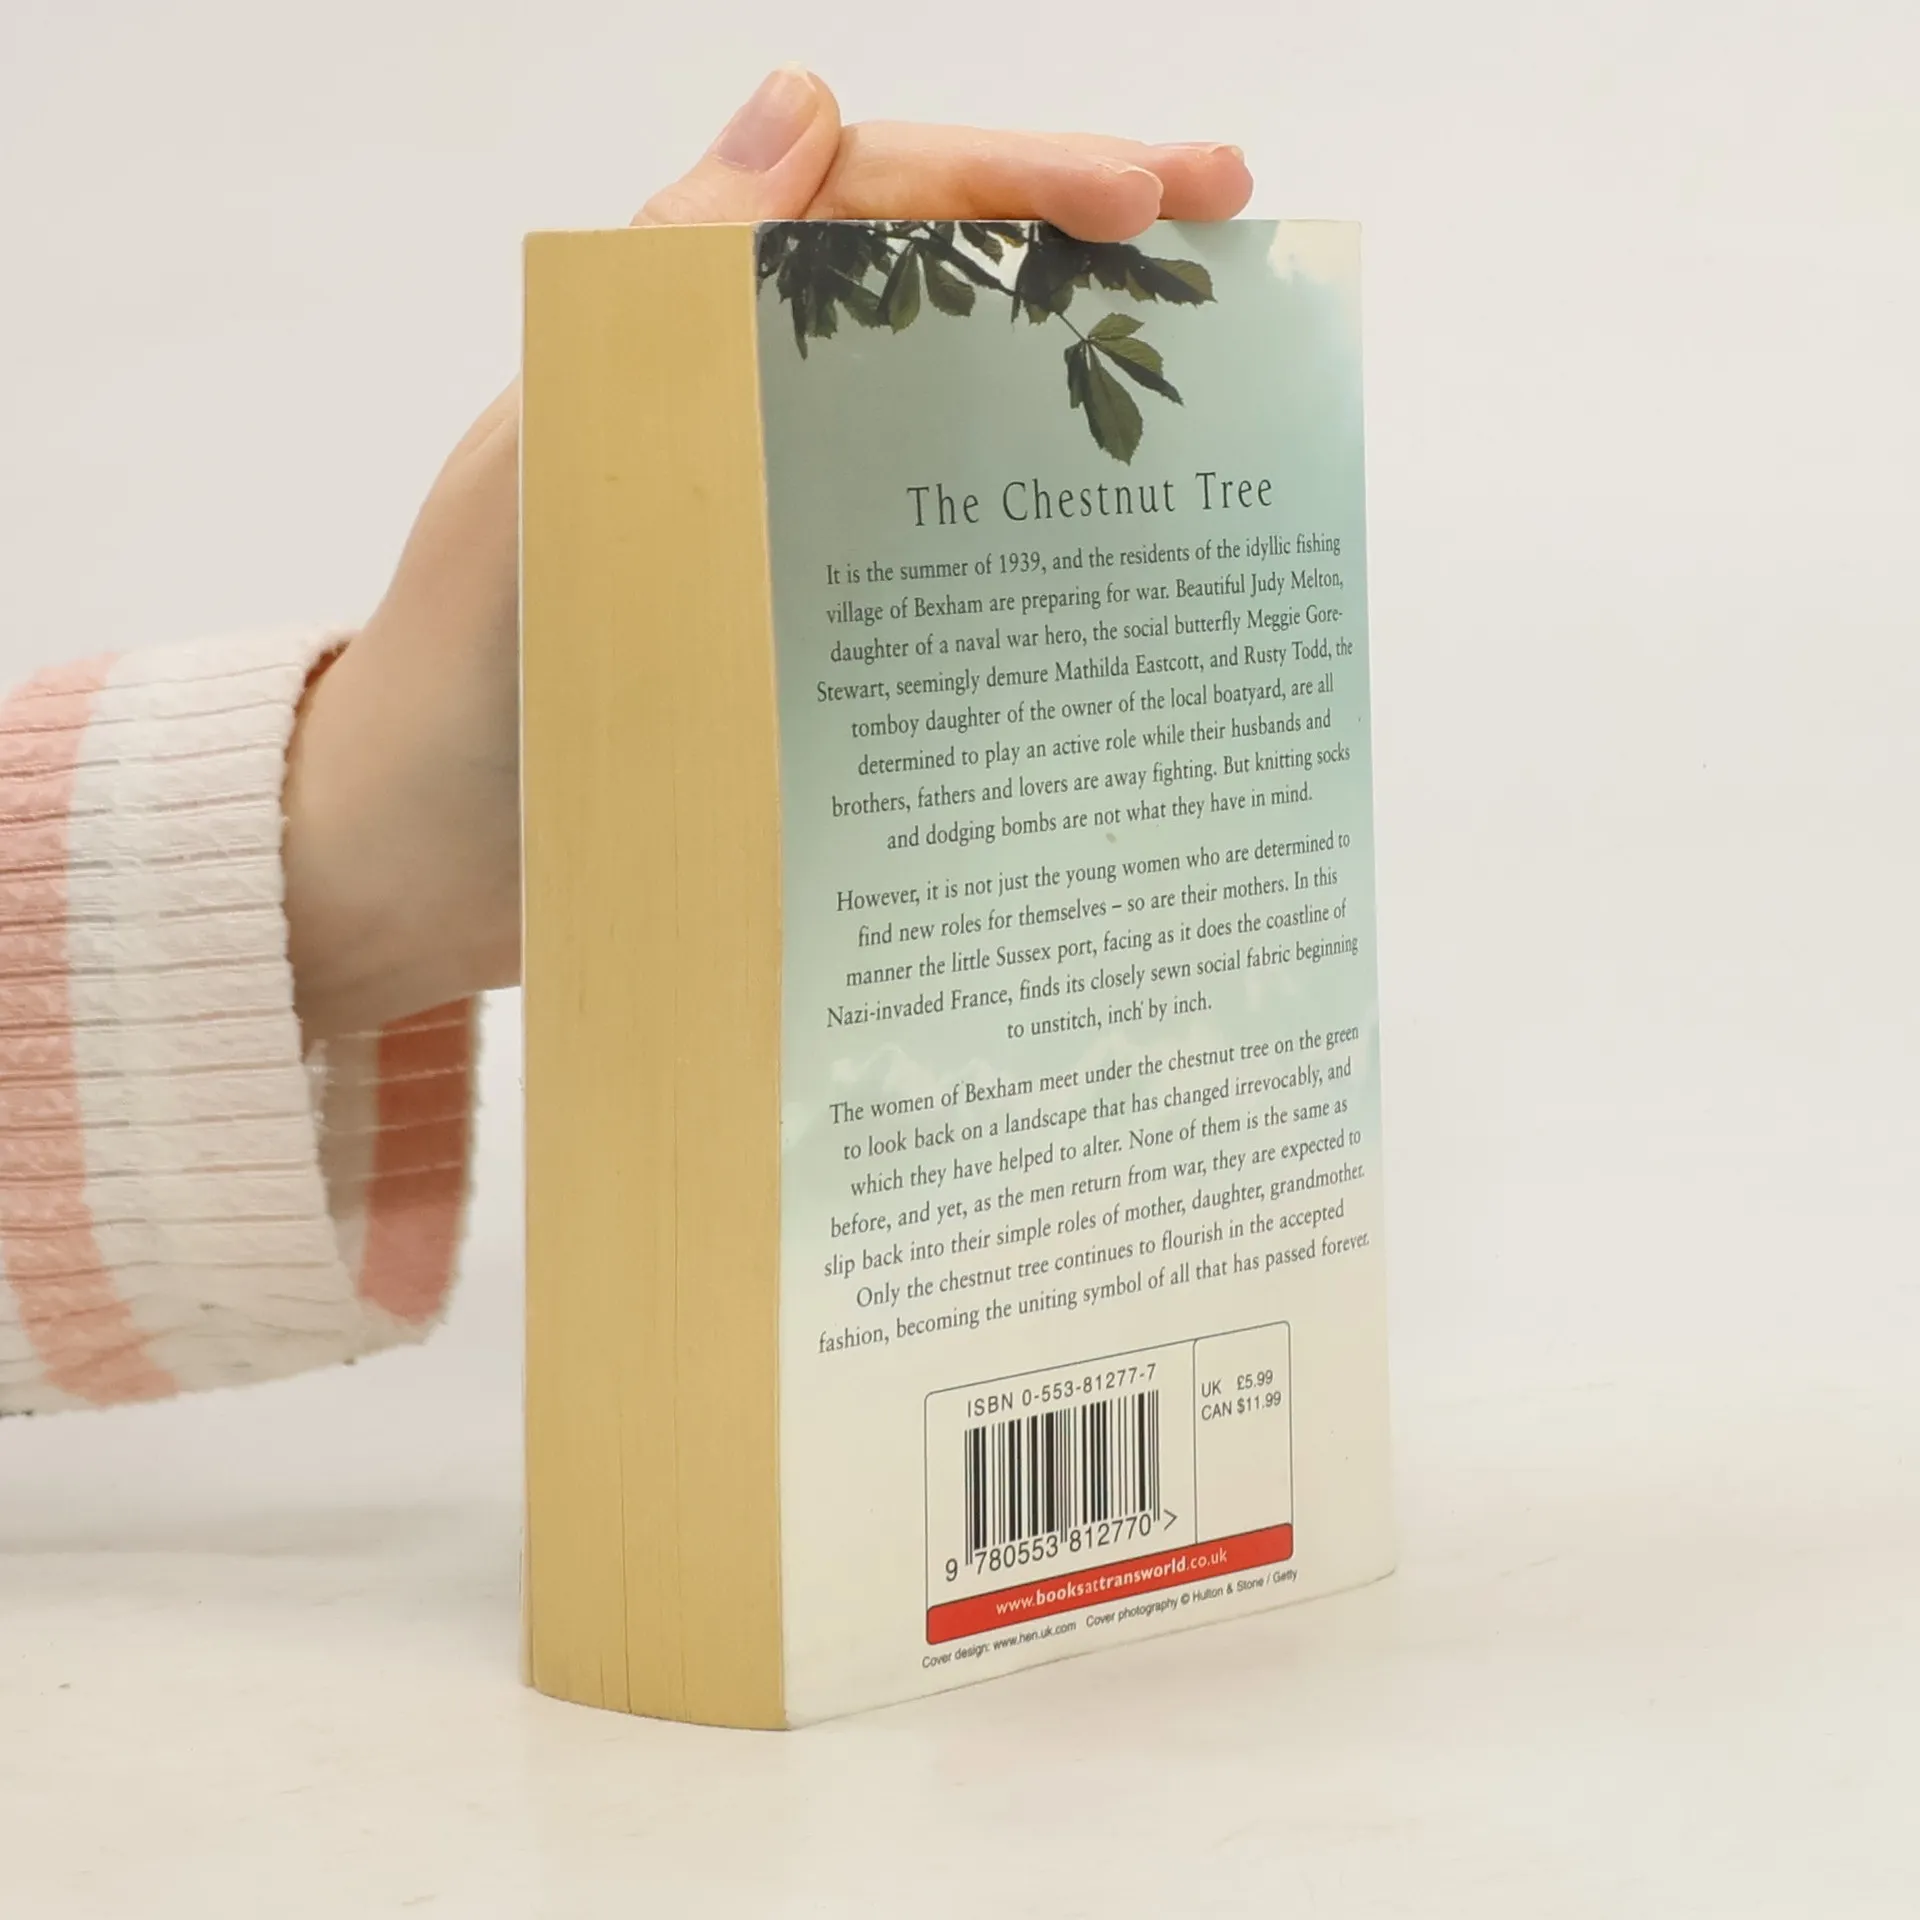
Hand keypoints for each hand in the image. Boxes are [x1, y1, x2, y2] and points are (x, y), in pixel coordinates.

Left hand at [282, 69, 1252, 1039]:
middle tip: (1231, 211)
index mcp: (679, 343)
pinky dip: (1034, 536)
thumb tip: (803, 99)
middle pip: (931, 285)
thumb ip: (660, 296)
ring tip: (1220, 352)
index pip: (863, 206)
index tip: (1146, 196)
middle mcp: (750, 413)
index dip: (1009, 178)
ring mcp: (791, 524)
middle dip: (1081, 235)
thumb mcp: (551, 466)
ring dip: (1080, 371)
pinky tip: (1127, 548)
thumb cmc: (463, 672)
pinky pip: (939, 558)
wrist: (430, 868)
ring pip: (954, 411)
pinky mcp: (814, 635)